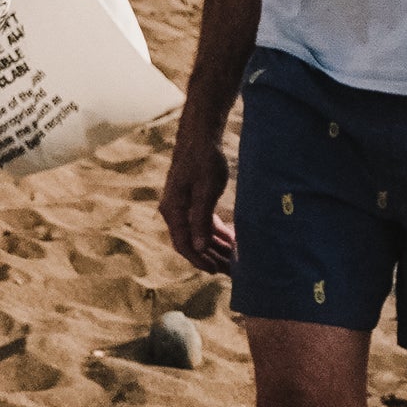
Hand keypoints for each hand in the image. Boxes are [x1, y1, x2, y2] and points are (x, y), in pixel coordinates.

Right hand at [160, 132, 236, 271]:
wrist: (200, 135)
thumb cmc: (204, 160)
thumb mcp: (206, 191)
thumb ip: (201, 220)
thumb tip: (197, 248)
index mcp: (173, 210)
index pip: (184, 244)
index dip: (199, 260)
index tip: (215, 271)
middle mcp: (173, 210)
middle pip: (191, 242)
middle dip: (210, 257)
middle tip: (230, 270)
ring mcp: (181, 205)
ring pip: (198, 233)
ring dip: (215, 246)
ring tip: (233, 258)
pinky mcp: (190, 199)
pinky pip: (202, 221)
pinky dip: (216, 231)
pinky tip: (231, 239)